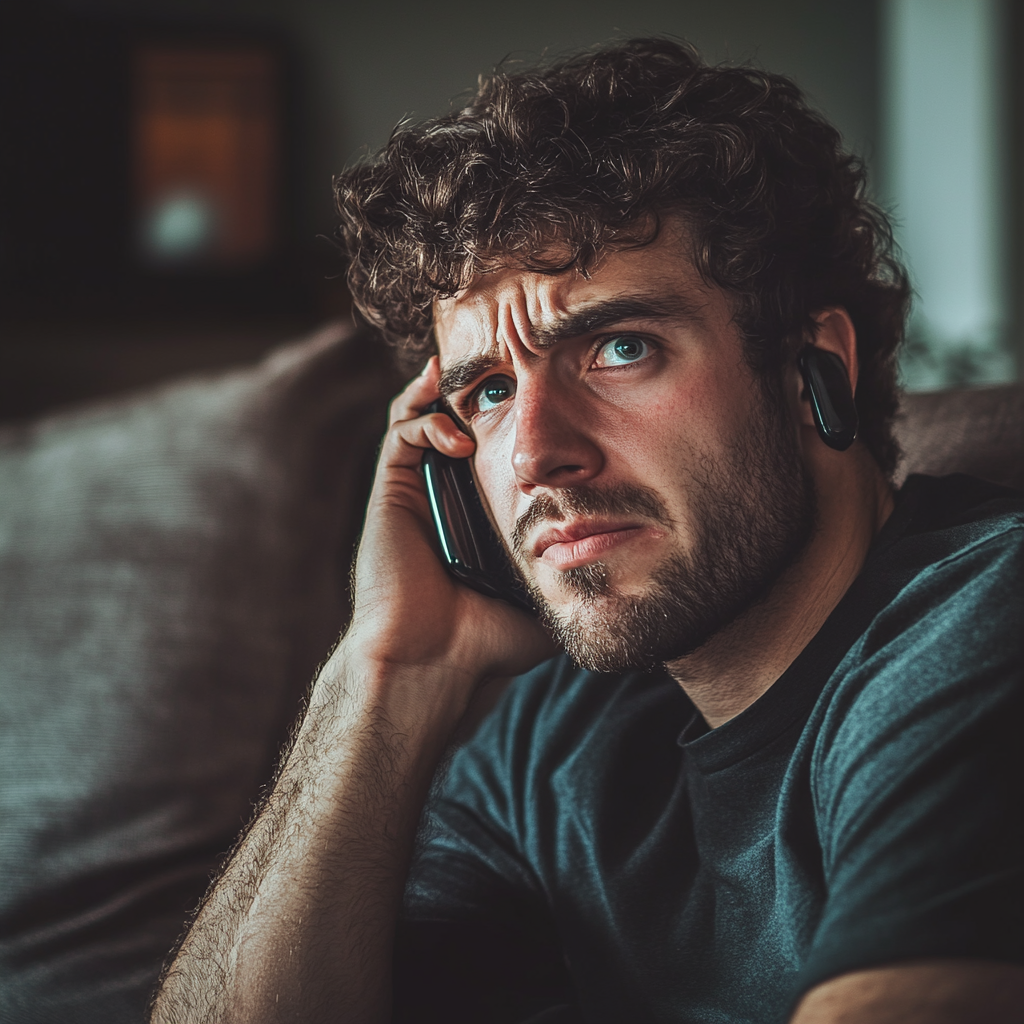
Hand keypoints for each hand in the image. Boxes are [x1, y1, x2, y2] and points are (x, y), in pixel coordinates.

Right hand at [337, 357, 555, 720]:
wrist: (435, 663)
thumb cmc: (488, 642)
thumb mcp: (548, 599)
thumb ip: (575, 573)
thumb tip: (621, 558)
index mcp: (481, 516)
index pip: (498, 452)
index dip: (518, 421)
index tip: (553, 401)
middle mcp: (448, 496)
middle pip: (462, 424)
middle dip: (486, 394)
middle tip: (516, 371)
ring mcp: (419, 490)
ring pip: (428, 416)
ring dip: (453, 396)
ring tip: (483, 387)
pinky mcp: (391, 490)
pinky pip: (402, 433)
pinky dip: (428, 421)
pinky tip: (461, 439)